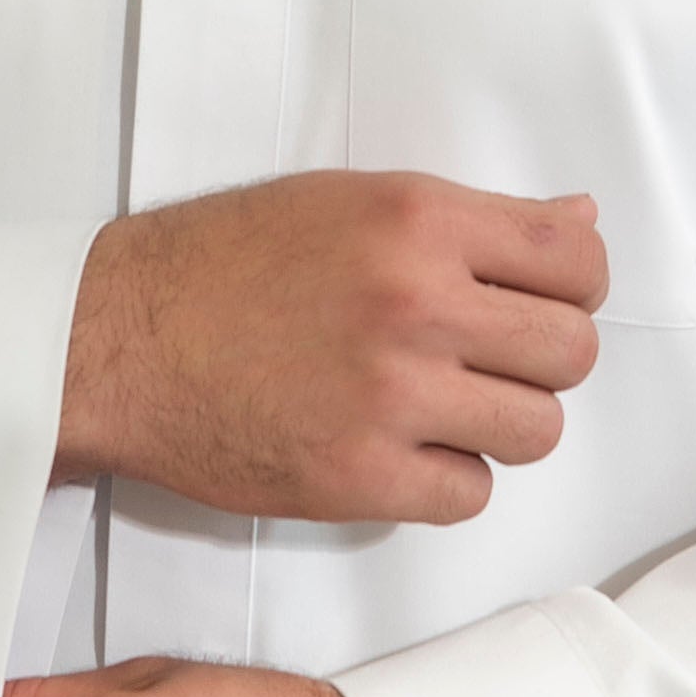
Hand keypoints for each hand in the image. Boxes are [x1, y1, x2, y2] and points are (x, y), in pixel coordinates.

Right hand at [53, 169, 606, 525]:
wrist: (117, 340)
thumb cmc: (222, 265)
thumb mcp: (349, 202)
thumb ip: (469, 219)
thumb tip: (577, 220)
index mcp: (418, 221)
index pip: (577, 260)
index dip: (572, 288)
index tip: (540, 302)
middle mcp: (414, 303)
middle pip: (571, 352)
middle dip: (542, 361)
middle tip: (489, 361)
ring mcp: (390, 395)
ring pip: (536, 430)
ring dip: (502, 425)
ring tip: (444, 407)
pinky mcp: (359, 476)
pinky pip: (471, 494)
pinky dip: (448, 479)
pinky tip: (403, 448)